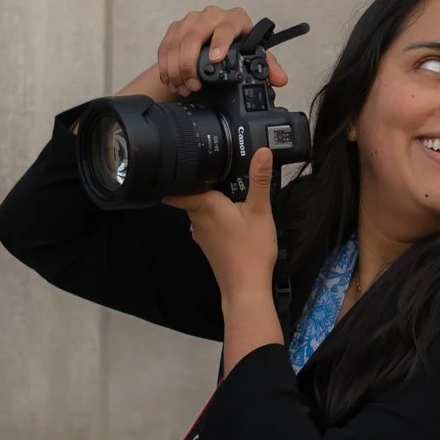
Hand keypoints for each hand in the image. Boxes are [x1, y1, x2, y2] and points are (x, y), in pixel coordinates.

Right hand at [152, 6, 291, 99]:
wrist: (218, 43)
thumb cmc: (239, 48)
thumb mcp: (253, 57)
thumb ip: (267, 67)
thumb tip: (280, 79)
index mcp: (235, 19)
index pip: (227, 27)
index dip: (220, 42)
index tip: (215, 59)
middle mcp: (212, 15)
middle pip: (195, 34)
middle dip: (190, 62)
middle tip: (194, 84)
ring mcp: (191, 20)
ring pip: (177, 42)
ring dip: (176, 67)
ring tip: (183, 87)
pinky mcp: (175, 28)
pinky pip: (166, 46)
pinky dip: (166, 65)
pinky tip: (171, 80)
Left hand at [167, 148, 279, 305]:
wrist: (246, 288)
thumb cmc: (251, 250)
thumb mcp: (260, 210)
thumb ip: (259, 179)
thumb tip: (262, 151)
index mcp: (204, 204)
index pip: (178, 186)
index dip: (177, 173)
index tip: (179, 160)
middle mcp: (196, 219)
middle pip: (192, 194)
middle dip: (203, 183)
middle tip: (218, 169)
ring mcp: (201, 234)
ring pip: (200, 209)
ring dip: (210, 200)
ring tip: (228, 190)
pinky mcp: (209, 246)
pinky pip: (207, 223)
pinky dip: (216, 217)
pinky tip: (232, 216)